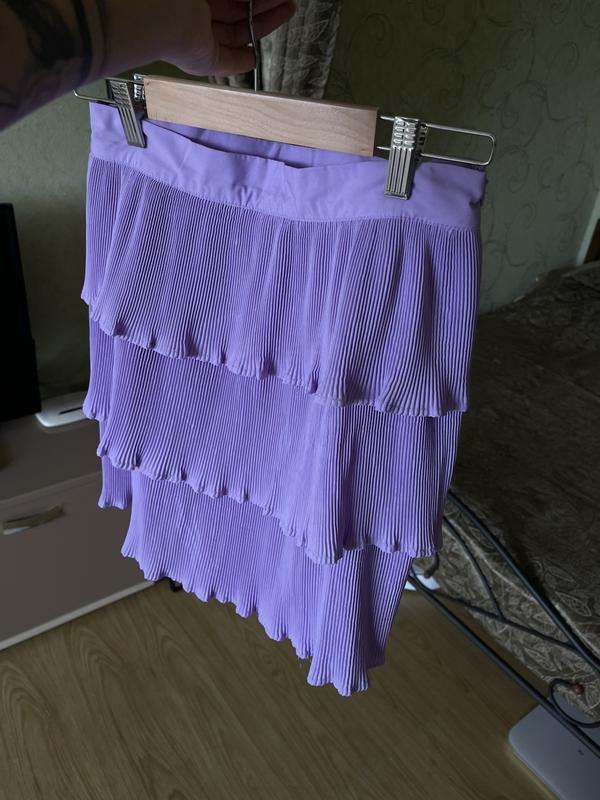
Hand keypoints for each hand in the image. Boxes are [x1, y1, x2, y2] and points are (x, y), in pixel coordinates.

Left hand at [166, 0, 295, 76]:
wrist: (160, 10)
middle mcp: (198, 13)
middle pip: (238, 11)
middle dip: (265, 6)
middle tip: (288, 1)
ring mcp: (201, 38)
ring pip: (237, 32)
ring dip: (263, 24)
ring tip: (288, 11)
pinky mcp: (204, 61)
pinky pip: (227, 62)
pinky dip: (243, 60)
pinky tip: (257, 56)